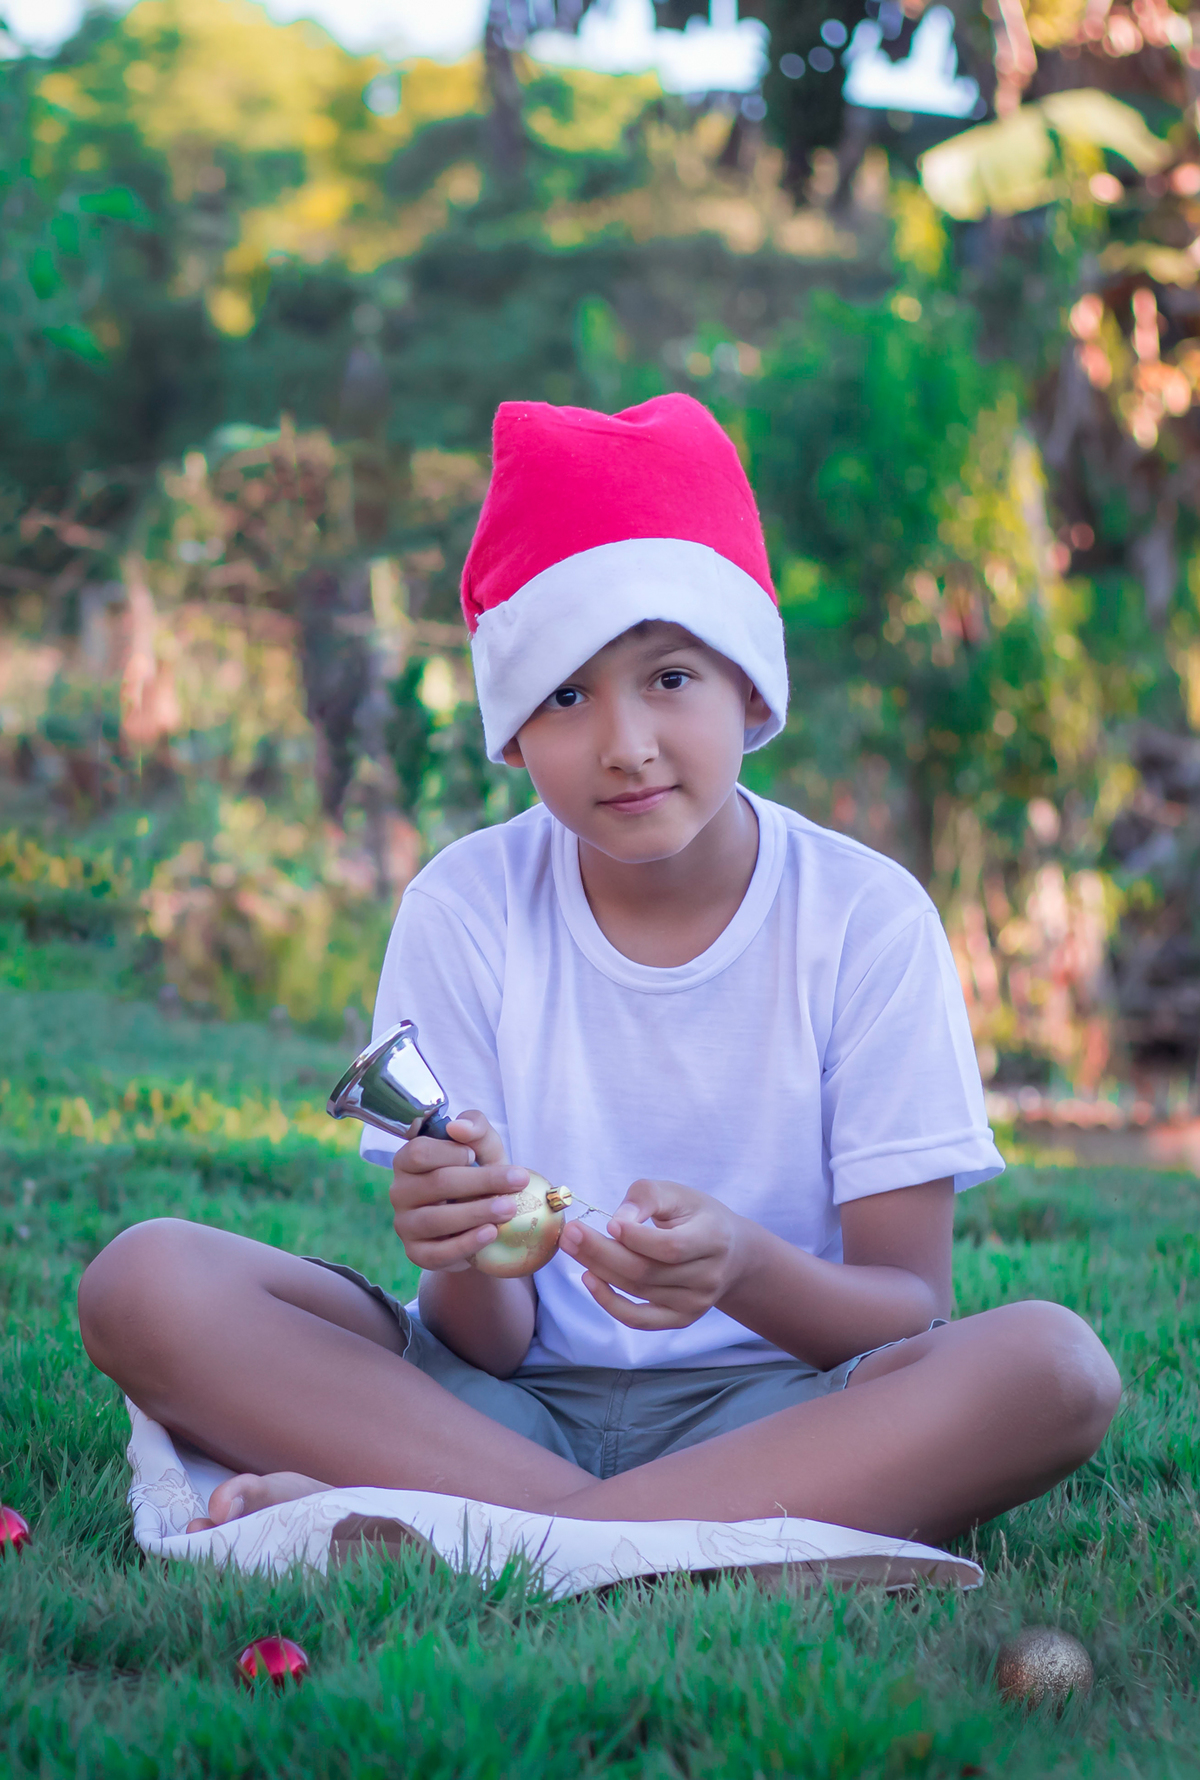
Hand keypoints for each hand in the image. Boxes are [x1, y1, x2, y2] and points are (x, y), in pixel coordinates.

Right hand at [389, 1111, 527, 1272]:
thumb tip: (458, 1127)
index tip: (474, 1156)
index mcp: (408, 1161)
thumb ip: (476, 1130)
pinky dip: (466, 1244)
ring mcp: (405, 1225)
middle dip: (480, 1181)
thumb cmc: (478, 1178)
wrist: (482, 1223)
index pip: (419, 1152)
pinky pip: (437, 1253)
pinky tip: (490, 1233)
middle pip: (436, 1184)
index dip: (449, 1152)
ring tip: (509, 1209)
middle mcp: (400, 1192)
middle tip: (517, 1181)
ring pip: (435, 1219)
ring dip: (476, 1213)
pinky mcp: (417, 1253)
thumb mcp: (484, 1150)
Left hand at [557, 1179, 750, 1329]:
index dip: (637, 1238)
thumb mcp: (678, 1194)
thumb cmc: (697, 1216)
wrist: (731, 1253)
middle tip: (570, 1233)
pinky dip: (609, 1303)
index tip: (608, 1222)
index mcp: (713, 1239)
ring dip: (598, 1269)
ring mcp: (695, 1303)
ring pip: (637, 1291)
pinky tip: (589, 1279)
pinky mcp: (681, 1319)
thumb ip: (646, 1198)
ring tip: (572, 1247)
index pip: (671, 1247)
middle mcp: (708, 1277)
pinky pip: (639, 1319)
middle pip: (647, 1271)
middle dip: (601, 1252)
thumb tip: (617, 1222)